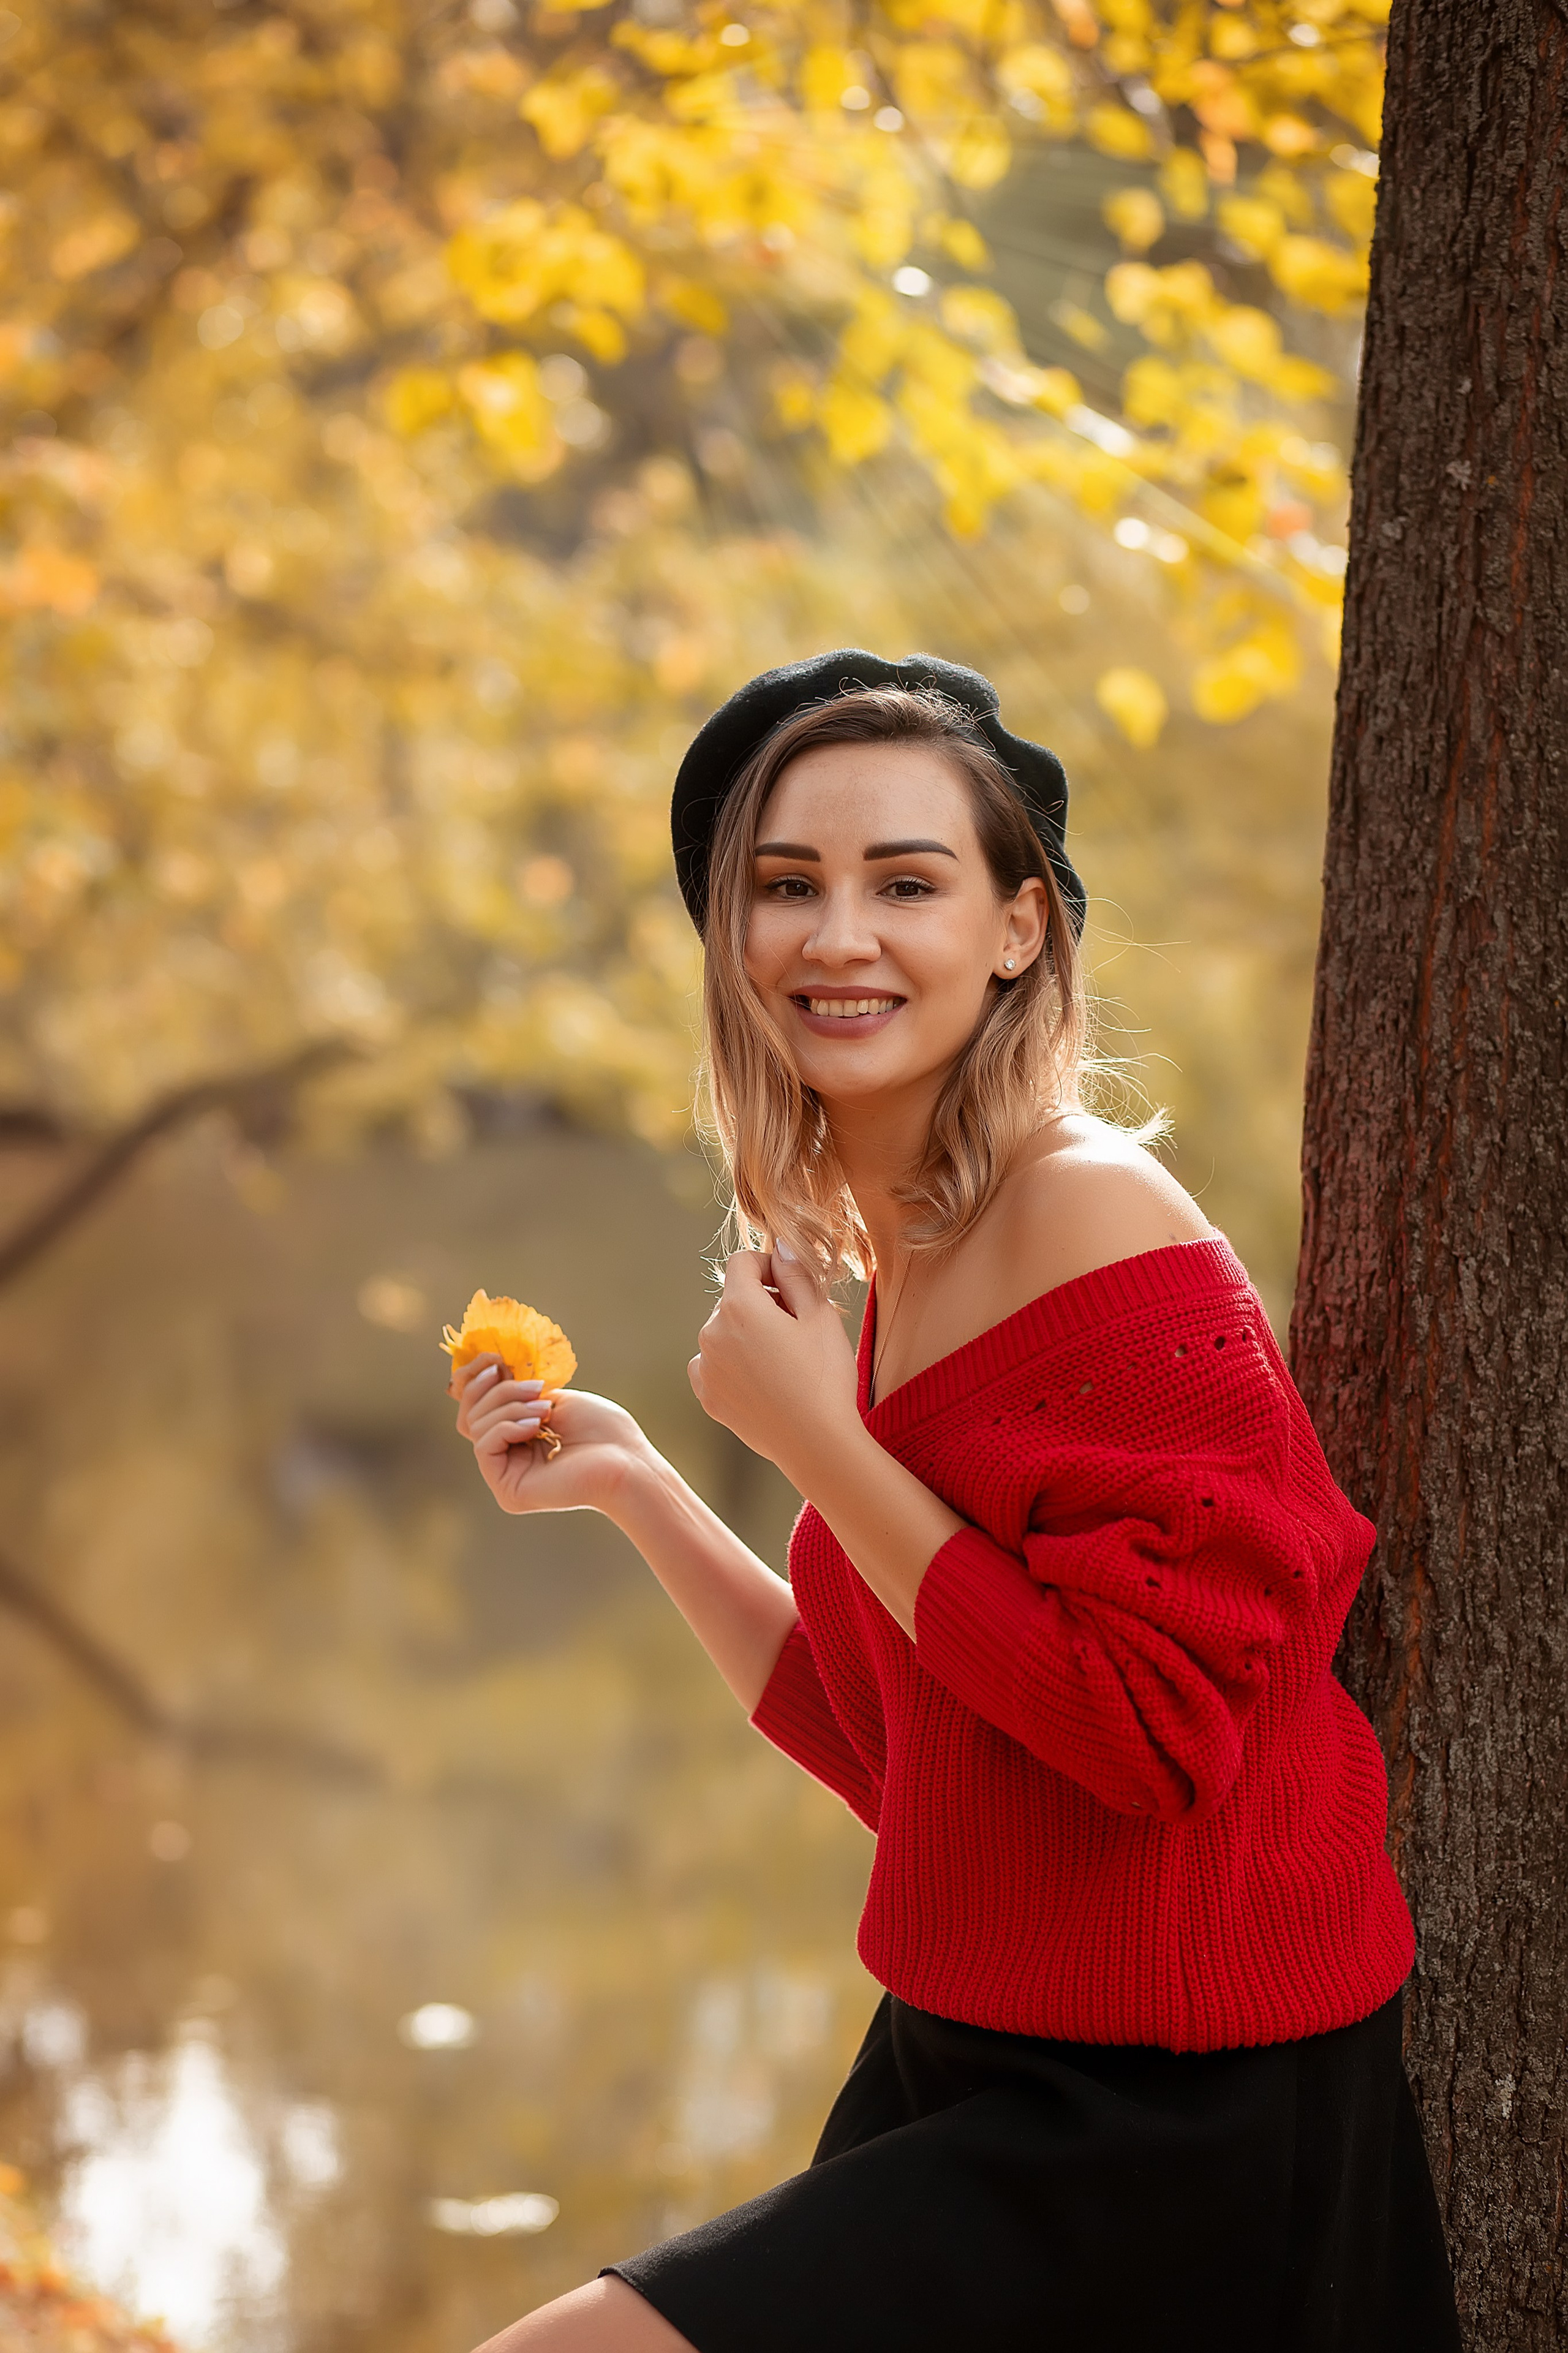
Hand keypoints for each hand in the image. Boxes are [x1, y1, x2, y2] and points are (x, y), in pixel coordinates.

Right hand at [449, 1355, 656, 1516]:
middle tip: (535, 1386)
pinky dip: (506, 1425)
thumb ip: (517, 1391)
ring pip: (476, 1425)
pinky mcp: (507, 1490)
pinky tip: (536, 1425)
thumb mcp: (555, 1398)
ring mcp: (505, 1476)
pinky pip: (484, 1445)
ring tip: (545, 1408)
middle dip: (497, 1390)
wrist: (627, 1463)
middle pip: (471, 1414)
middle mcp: (507, 1458)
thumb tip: (485, 1371)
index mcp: (517, 1436)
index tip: (495, 1360)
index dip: (475, 1380)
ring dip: (509, 1405)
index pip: (475, 1407)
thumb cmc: (603, 1431)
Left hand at [687, 1249, 861, 1482]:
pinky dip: (734, 1365)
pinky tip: (764, 1381)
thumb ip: (795, 1275)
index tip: (792, 1285)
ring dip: (747, 1335)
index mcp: (739, 1307)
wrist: (816, 1444)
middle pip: (733, 1299)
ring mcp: (706, 1367)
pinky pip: (715, 1365)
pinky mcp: (708, 1396)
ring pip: (724, 1333)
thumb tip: (779, 1246)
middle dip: (761, 1303)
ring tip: (784, 1360)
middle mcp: (711, 1333)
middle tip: (798, 1329)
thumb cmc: (824, 1377)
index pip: (742, 1262)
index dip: (769, 1265)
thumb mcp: (820, 1317)